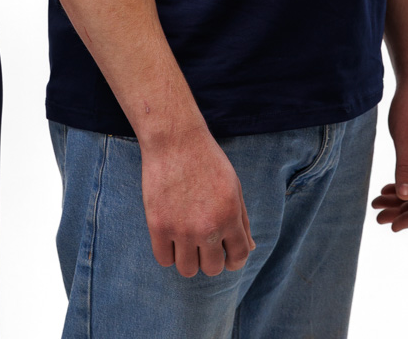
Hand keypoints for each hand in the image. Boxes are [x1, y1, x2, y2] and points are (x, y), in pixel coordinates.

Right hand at [140, 131, 254, 276]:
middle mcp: (208, 227)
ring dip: (188, 259)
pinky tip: (168, 238)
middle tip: (201, 242)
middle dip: (209, 258)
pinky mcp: (158, 224)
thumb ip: (242, 219)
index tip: (225, 256)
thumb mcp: (233, 186)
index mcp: (230, 216)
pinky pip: (164, 259)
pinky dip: (167, 253)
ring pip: (187, 269)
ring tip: (183, 241)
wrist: (174, 138)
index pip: (239, 257)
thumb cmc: (205, 159)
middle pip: (212, 268)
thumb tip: (249, 248)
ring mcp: (181, 228)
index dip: (233, 261)